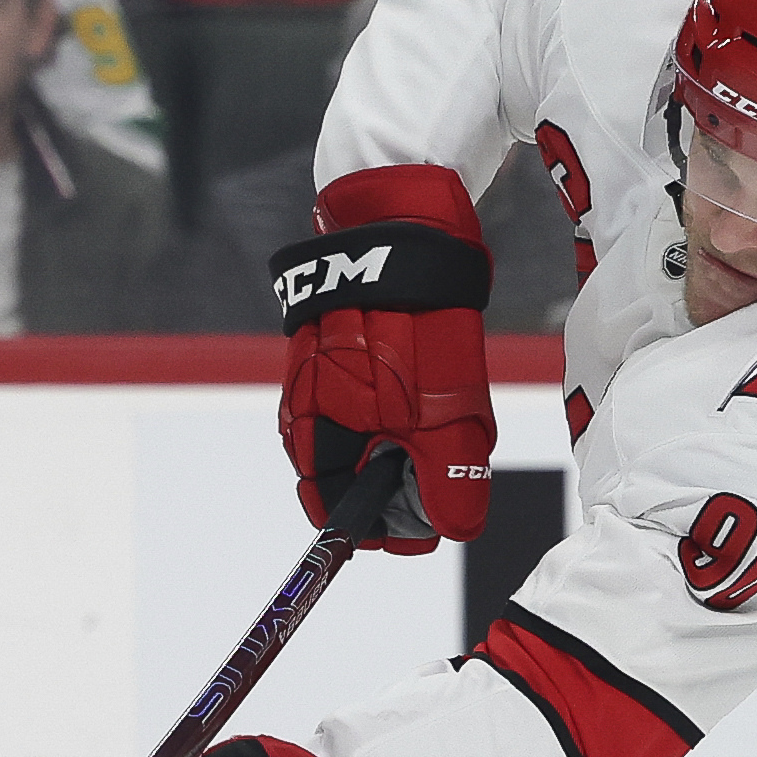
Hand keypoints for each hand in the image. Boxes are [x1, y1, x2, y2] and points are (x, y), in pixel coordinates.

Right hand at [271, 163, 493, 552]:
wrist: (398, 226)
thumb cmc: (418, 322)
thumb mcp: (448, 413)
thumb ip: (447, 479)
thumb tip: (453, 529)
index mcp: (317, 436)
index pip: (336, 512)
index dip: (389, 528)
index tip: (431, 521)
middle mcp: (302, 411)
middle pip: (346, 478)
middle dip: (398, 483)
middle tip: (446, 462)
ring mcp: (311, 377)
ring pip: (357, 437)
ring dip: (399, 442)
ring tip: (441, 415)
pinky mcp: (326, 347)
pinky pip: (357, 398)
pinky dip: (391, 407)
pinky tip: (423, 382)